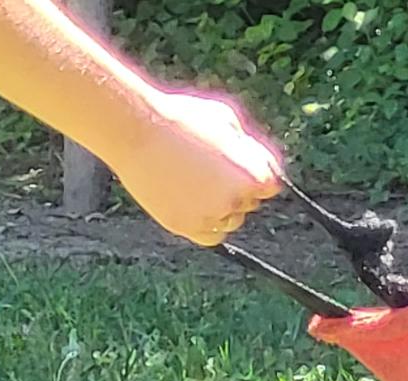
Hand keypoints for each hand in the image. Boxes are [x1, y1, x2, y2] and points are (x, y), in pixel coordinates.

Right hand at [116, 88, 282, 245]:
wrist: (137, 130)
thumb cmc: (182, 118)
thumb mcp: (226, 120)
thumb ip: (248, 146)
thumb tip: (257, 160)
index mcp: (254, 173)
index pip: (270, 185)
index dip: (254, 172)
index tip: (236, 163)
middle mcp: (237, 200)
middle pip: (248, 203)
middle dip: (236, 188)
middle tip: (207, 167)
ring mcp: (212, 216)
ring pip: (230, 221)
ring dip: (221, 208)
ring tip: (195, 181)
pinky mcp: (186, 227)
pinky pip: (211, 236)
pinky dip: (208, 224)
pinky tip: (193, 203)